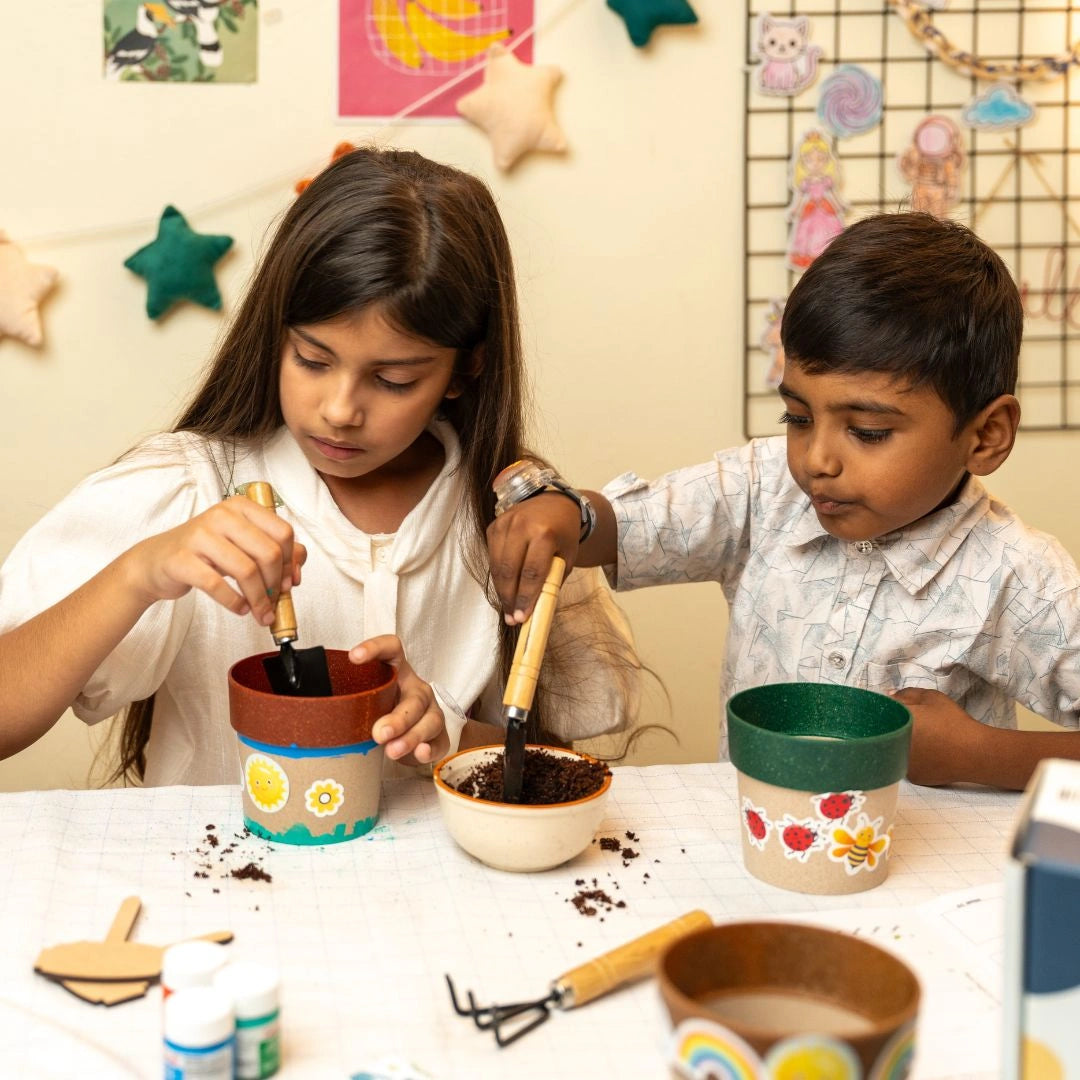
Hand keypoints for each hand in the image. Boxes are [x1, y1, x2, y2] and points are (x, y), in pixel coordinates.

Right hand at [125, 495, 304, 625]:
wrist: (156, 562)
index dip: (291, 562)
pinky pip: (217, 585)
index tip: (290, 583)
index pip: (283, 532)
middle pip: (268, 553)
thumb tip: (298, 568)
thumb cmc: (206, 553)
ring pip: (247, 570)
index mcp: (241, 508)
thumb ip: (274, 550)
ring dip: (258, 599)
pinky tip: (240, 609)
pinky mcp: (182, 559)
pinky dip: (234, 602)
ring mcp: (200, 535)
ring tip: (260, 613)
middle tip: (274, 602)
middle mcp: (222, 515)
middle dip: (276, 584)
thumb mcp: (242, 545)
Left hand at [350, 635, 448, 765]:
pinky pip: (440, 741)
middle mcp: (416, 688)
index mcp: (396, 671)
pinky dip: (430, 749)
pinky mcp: (438, 735)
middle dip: (398, 717)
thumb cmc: (376, 713)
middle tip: (379, 732)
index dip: (375, 648)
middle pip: (415, 697)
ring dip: (412, 736)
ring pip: (431, 719)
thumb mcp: (361, 702)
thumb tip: (309, 708)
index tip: (354, 657)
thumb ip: (345, 702)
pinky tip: (420, 753)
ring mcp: (431, 711)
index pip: (391, 648)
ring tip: (392, 750)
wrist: (399, 737)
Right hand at [486, 493, 579, 623]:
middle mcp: (522, 526)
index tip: (522, 617)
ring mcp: (505, 524)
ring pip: (497, 566)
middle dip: (510, 598)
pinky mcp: (494, 526)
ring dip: (501, 590)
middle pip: (510, 570)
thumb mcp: (567, 557)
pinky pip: (492, 556)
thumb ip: (552, 580)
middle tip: (512, 618)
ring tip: (508, 609)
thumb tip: (536, 608)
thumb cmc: (564, 534)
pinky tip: (504, 588)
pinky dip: (497, 575)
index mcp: (544, 533)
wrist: (555, 504)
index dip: (525, 597)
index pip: (532, 572)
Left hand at [891, 687, 984, 785]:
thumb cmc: (953, 722)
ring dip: (898, 742)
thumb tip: (888, 695)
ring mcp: (901, 762)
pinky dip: (911, 757)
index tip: (896, 709)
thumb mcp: (931, 698)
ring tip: (921, 738)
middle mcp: (892, 743)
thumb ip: (906, 694)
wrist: (974, 752)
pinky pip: (905, 763)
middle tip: (910, 723)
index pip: (879, 711)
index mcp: (894, 721)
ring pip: (892, 748)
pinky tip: (926, 753)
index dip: (886, 708)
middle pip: (882, 731)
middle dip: (890, 725)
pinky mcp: (911, 776)